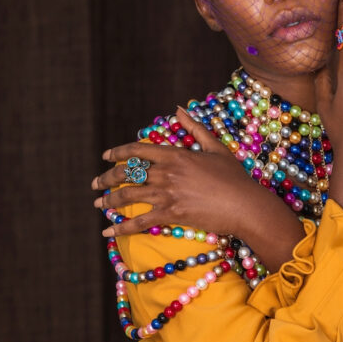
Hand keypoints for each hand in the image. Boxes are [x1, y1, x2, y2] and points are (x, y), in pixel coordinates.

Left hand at [91, 108, 259, 237]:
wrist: (245, 205)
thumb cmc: (235, 178)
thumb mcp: (215, 148)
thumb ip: (195, 128)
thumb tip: (179, 109)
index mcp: (175, 155)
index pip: (137, 150)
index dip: (118, 153)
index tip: (106, 157)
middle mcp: (166, 172)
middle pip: (127, 173)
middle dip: (107, 178)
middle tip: (96, 184)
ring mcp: (167, 193)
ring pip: (128, 196)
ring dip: (109, 200)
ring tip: (99, 205)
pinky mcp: (171, 214)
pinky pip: (139, 221)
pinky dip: (121, 228)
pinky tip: (108, 232)